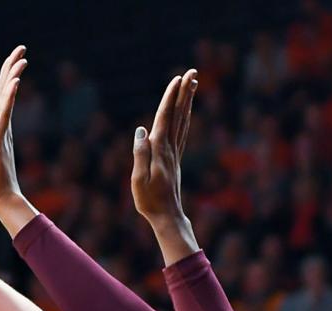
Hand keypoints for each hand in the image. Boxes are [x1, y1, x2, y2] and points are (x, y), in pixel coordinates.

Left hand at [0, 46, 28, 206]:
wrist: (0, 198)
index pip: (2, 95)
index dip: (7, 75)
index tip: (16, 57)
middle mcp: (2, 126)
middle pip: (5, 91)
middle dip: (12, 68)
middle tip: (22, 47)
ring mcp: (1, 133)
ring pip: (6, 101)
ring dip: (13, 79)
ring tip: (22, 61)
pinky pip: (3, 118)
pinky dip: (8, 101)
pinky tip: (14, 86)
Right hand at [132, 69, 197, 224]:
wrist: (167, 217)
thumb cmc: (149, 201)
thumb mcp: (138, 180)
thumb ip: (140, 154)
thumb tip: (141, 130)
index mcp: (159, 151)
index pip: (165, 118)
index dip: (170, 98)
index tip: (177, 79)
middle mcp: (170, 149)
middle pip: (177, 115)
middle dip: (184, 92)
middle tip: (192, 72)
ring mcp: (174, 153)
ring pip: (182, 121)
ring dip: (187, 101)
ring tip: (193, 83)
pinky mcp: (175, 159)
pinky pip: (182, 132)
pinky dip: (185, 117)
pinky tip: (186, 110)